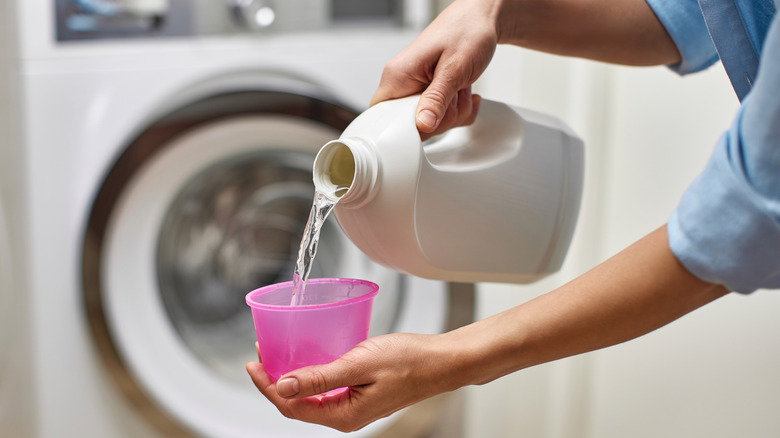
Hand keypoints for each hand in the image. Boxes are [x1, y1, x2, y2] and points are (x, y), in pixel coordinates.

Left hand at [246, 333, 456, 432]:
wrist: (442, 362)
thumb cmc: (409, 361)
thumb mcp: (358, 364)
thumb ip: (319, 377)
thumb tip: (281, 387)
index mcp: (343, 415)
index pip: (290, 406)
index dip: (267, 386)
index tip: (252, 363)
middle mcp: (346, 416)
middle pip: (297, 404)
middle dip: (274, 381)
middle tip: (260, 354)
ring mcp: (353, 406)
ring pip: (310, 396)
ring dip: (291, 377)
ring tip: (277, 354)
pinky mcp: (359, 395)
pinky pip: (326, 389)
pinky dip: (310, 374)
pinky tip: (307, 358)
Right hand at [370, 0, 498, 137]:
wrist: (481, 18)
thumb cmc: (467, 31)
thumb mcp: (454, 69)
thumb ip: (437, 99)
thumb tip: (423, 124)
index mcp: (397, 75)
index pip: (383, 118)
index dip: (408, 128)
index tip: (432, 120)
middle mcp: (402, 83)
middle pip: (411, 125)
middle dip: (440, 119)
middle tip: (455, 96)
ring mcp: (415, 89)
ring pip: (428, 123)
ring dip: (453, 113)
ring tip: (461, 88)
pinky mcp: (429, 92)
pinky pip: (439, 116)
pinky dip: (458, 111)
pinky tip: (465, 94)